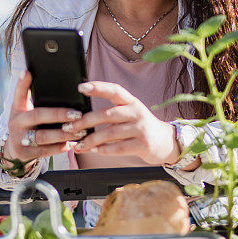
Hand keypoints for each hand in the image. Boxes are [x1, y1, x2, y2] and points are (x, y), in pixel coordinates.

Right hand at [3, 71, 86, 162]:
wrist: (15, 151)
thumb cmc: (29, 126)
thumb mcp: (27, 113)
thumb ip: (39, 103)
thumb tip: (65, 91)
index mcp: (17, 109)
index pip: (19, 94)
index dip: (22, 83)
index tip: (28, 72)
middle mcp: (15, 123)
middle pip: (37, 115)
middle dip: (58, 115)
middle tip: (77, 114)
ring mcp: (19, 139)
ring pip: (44, 136)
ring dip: (64, 134)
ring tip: (80, 131)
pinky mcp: (24, 154)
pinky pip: (46, 151)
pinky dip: (60, 147)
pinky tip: (72, 143)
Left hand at [65, 81, 181, 164]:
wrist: (167, 142)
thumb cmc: (142, 128)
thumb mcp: (131, 114)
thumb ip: (112, 113)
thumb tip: (82, 118)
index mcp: (131, 102)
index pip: (114, 90)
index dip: (98, 87)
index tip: (81, 88)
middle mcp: (136, 112)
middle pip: (107, 114)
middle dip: (86, 121)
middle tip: (70, 126)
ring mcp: (140, 128)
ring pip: (110, 133)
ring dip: (91, 140)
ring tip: (79, 144)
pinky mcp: (142, 144)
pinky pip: (118, 148)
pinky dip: (104, 150)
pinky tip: (94, 151)